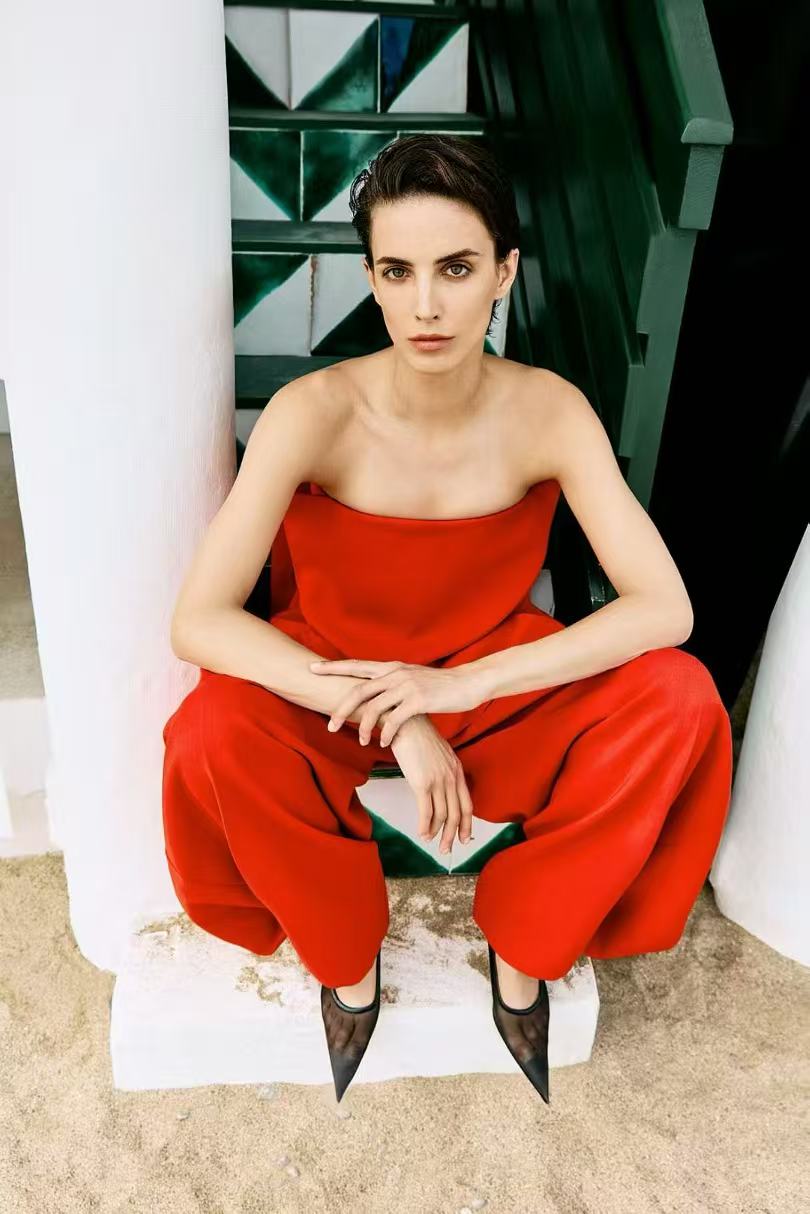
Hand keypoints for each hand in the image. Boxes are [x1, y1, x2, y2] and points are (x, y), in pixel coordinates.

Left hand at [309, 657, 482, 746]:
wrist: (467, 683)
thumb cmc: (438, 686)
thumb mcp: (411, 679)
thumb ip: (392, 684)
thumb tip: (375, 695)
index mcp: (390, 667)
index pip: (355, 666)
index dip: (333, 667)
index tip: (313, 668)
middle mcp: (395, 673)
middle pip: (358, 690)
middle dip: (341, 709)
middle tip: (329, 726)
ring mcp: (406, 685)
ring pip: (374, 708)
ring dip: (364, 727)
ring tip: (362, 742)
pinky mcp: (418, 700)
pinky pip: (394, 720)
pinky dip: (386, 733)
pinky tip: (383, 744)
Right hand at [389, 717, 473, 854]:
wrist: (405, 722)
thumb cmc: (417, 735)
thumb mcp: (437, 752)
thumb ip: (441, 770)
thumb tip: (437, 786)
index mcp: (457, 770)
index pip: (467, 803)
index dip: (467, 824)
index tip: (465, 837)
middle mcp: (451, 777)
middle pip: (457, 814)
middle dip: (453, 835)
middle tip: (448, 849)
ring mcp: (438, 781)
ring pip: (442, 816)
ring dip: (437, 833)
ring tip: (431, 843)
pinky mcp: (422, 783)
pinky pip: (426, 812)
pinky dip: (424, 826)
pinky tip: (421, 833)